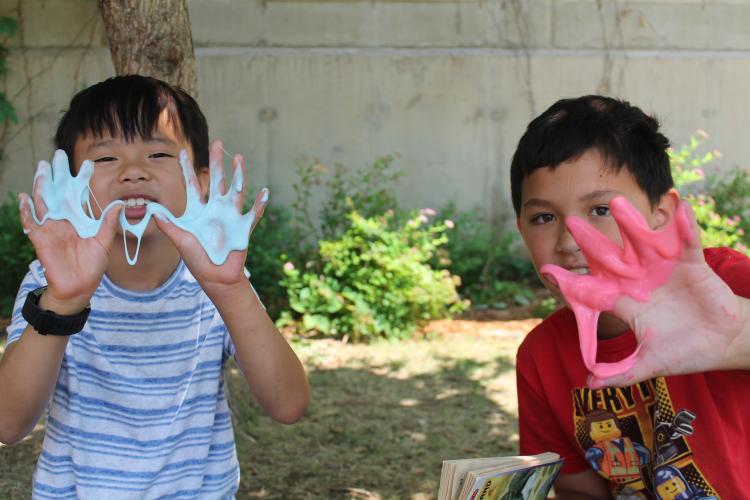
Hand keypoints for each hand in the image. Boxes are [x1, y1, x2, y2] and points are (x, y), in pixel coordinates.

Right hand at [19, 156, 122, 311]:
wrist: (79, 288)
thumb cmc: (91, 266)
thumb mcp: (103, 242)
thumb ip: (108, 222)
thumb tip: (119, 203)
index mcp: (80, 219)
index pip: (80, 195)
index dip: (82, 180)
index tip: (89, 163)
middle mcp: (65, 220)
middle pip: (59, 192)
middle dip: (58, 174)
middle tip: (58, 155)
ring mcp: (52, 228)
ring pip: (44, 202)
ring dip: (42, 185)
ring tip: (42, 168)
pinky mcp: (41, 239)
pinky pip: (31, 223)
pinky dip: (27, 211)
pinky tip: (24, 198)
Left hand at [153, 140, 267, 295]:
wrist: (215, 277)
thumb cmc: (196, 259)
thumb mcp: (180, 240)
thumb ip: (168, 224)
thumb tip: (151, 209)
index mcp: (198, 211)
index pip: (192, 184)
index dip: (187, 169)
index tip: (182, 152)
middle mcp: (215, 209)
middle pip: (216, 180)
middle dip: (216, 162)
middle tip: (217, 143)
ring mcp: (230, 217)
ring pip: (236, 190)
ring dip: (238, 174)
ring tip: (238, 158)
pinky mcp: (243, 228)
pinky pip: (253, 214)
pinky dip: (259, 204)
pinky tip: (264, 192)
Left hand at [541, 196, 747, 386]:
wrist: (723, 342)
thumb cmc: (684, 350)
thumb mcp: (651, 363)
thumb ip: (622, 373)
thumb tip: (588, 385)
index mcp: (624, 301)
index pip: (593, 290)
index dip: (571, 282)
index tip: (548, 271)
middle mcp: (638, 280)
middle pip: (610, 258)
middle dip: (591, 242)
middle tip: (571, 223)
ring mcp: (663, 269)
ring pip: (643, 242)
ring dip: (631, 224)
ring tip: (616, 204)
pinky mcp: (692, 264)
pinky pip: (687, 241)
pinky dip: (684, 226)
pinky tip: (679, 207)